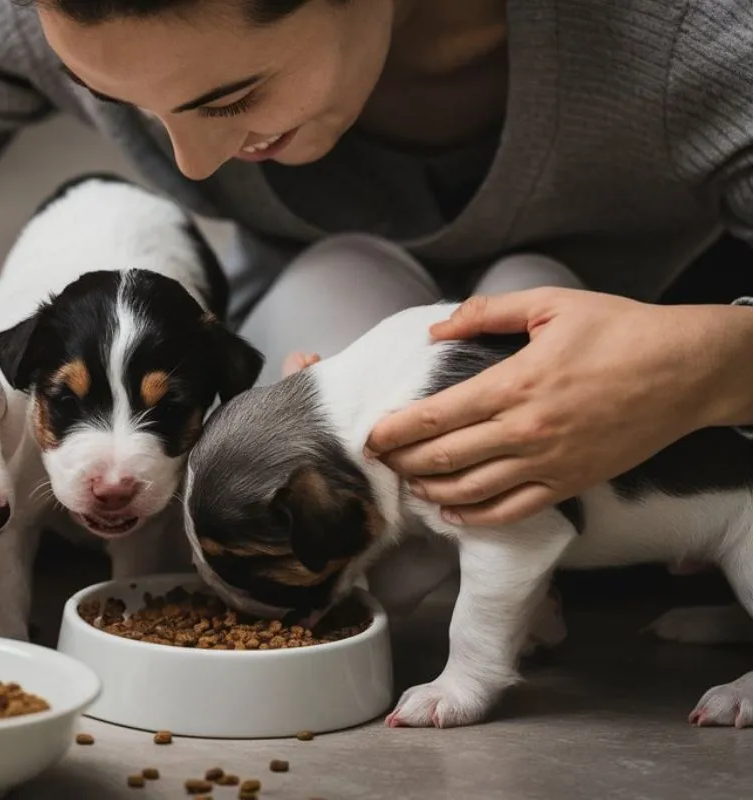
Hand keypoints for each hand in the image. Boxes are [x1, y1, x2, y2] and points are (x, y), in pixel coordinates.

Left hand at [364, 288, 748, 525]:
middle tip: (379, 460)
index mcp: (515, 384)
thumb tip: (437, 329)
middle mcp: (526, 431)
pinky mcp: (571, 483)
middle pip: (445, 458)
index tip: (369, 436)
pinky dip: (476, 517)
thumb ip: (487, 313)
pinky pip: (514, 510)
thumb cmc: (621, 331)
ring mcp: (549, 463)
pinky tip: (452, 513)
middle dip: (403, 462)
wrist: (688, 370)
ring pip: (473, 490)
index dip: (394, 431)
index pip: (435, 417)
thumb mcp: (551, 304)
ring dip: (432, 491)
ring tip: (409, 484)